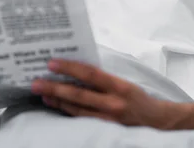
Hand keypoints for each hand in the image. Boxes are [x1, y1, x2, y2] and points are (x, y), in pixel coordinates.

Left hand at [31, 59, 172, 128]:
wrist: (157, 121)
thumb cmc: (137, 97)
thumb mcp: (124, 82)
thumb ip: (103, 78)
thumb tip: (75, 69)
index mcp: (119, 86)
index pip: (90, 73)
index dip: (69, 67)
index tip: (52, 63)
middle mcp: (113, 103)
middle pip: (78, 93)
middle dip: (54, 87)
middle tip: (36, 82)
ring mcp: (108, 119)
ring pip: (76, 109)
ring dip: (57, 100)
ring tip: (42, 92)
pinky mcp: (105, 130)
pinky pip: (81, 119)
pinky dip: (67, 110)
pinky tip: (56, 104)